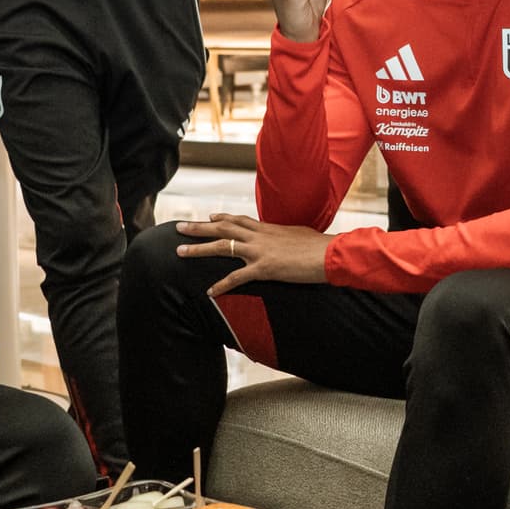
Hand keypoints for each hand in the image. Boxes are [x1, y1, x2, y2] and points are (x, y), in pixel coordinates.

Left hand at [175, 213, 330, 296]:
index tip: (209, 216)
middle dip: (199, 227)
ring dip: (199, 249)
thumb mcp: (300, 235)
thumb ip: (287, 236)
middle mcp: (260, 236)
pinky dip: (222, 284)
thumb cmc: (321, 246)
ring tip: (180, 251)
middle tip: (179, 227)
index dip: (222, 218)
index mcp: (269, 228)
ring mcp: (260, 251)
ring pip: (222, 246)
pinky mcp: (264, 268)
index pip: (240, 220)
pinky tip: (209, 291)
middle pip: (223, 228)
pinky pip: (237, 277)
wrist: (330, 254)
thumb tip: (288, 239)